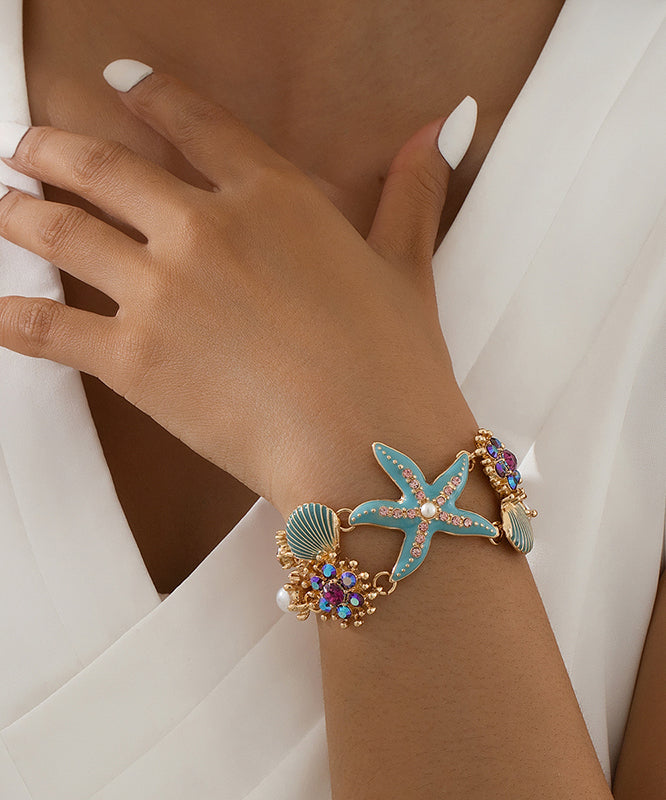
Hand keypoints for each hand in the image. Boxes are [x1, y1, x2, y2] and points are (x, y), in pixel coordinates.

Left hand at [0, 64, 475, 515]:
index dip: (149, 93)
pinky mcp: (133, 361)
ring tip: (0, 207)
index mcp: (272, 197)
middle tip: (25, 147)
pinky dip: (10, 318)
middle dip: (52, 149)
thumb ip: (413, 191)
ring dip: (17, 214)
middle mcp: (204, 228)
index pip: (194, 122)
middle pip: (102, 167)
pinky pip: (46, 329)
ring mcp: (161, 291)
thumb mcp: (408, 265)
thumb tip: (445, 123)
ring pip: (60, 233)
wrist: (369, 449)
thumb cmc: (395, 361)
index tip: (116, 80)